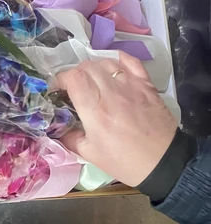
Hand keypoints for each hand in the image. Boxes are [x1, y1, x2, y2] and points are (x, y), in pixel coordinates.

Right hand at [56, 52, 176, 186]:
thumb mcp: (90, 154)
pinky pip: (132, 63)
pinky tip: (113, 66)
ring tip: (93, 80)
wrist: (164, 163)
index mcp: (94, 109)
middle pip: (87, 67)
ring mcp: (131, 86)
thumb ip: (69, 137)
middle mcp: (111, 92)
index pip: (73, 77)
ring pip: (106, 63)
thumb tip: (57, 127)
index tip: (58, 89)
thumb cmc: (125, 161)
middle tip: (74, 87)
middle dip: (75, 74)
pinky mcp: (147, 86)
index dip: (61, 79)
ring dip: (94, 68)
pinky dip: (119, 60)